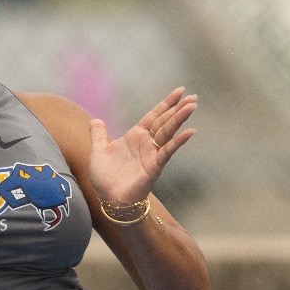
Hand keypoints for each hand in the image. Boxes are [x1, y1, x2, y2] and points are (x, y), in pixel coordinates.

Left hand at [89, 87, 196, 207]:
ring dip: (180, 119)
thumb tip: (95, 120)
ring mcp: (152, 153)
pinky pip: (168, 151)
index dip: (166, 103)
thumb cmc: (105, 177)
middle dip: (178, 108)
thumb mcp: (99, 151)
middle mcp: (146, 143)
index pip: (154, 115)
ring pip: (168, 132)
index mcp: (135, 136)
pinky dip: (178, 141)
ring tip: (192, 106)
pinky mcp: (155, 166)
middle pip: (165, 121)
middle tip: (194, 97)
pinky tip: (190, 131)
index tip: (180, 91)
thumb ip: (98, 135)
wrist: (109, 198)